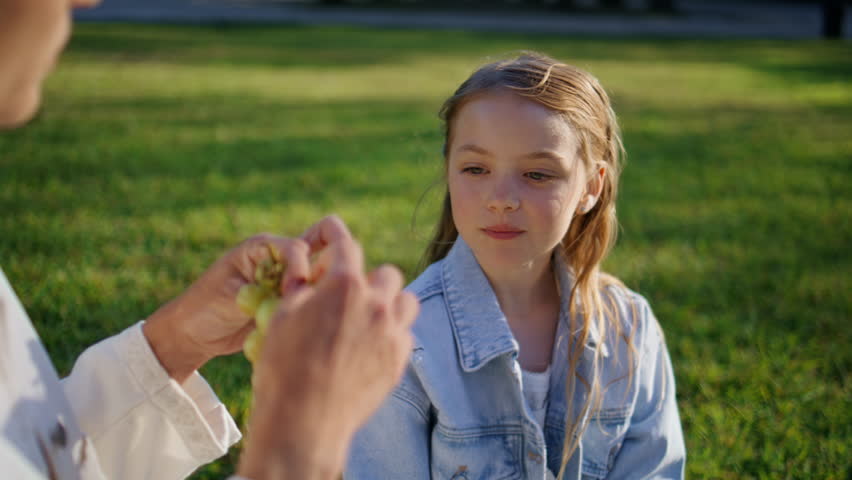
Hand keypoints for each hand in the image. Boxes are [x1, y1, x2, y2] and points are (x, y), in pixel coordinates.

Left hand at [143, 233, 310, 382]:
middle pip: (315, 259)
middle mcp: (279, 261)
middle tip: (315, 304)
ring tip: (315, 317)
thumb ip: (263, 289)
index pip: (295, 249)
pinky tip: (311, 327)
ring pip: (317, 282)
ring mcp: (286, 282)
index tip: (294, 294)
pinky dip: (313, 312)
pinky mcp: (289, 303)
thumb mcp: (231, 295)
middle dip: (320, 278)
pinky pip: (310, 304)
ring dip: (319, 297)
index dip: (299, 269)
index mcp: (261, 248)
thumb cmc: (203, 308)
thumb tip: (296, 292)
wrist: (194, 336)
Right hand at [237, 225, 418, 479]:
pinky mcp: (401, 360)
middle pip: (386, 273)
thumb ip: (302, 286)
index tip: (330, 234)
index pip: (346, 243)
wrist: (304, 421)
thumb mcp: (282, 316)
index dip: (334, 234)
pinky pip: (407, 334)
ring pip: (406, 300)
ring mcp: (393, 332)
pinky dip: (393, 333)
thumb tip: (306, 267)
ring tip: (369, 317)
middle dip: (368, 279)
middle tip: (348, 296)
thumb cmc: (284, 366)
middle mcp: (376, 303)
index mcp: (344, 285)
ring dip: (390, 302)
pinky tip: (372, 346)